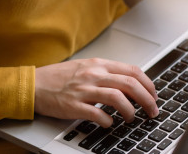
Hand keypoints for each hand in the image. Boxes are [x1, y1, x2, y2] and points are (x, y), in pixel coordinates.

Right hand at [34, 58, 158, 127]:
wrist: (33, 84)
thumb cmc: (60, 78)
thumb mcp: (86, 67)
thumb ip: (107, 73)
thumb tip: (130, 84)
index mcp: (99, 64)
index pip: (132, 71)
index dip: (148, 84)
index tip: (154, 95)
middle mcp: (93, 75)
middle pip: (130, 84)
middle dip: (147, 99)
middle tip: (152, 110)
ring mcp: (84, 90)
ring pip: (117, 98)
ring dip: (130, 111)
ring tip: (132, 118)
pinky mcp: (73, 105)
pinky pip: (97, 114)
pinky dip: (108, 121)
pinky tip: (109, 123)